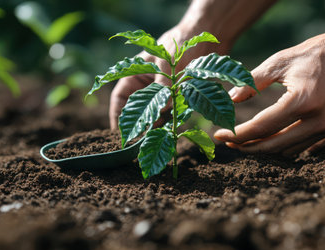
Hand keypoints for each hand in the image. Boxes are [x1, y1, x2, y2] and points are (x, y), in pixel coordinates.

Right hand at [109, 26, 229, 128]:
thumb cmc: (180, 43)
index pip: (120, 99)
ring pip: (155, 113)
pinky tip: (176, 124)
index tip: (121, 136)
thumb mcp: (167, 62)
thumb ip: (162, 87)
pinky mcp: (178, 95)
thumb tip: (160, 110)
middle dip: (141, 124)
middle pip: (138, 110)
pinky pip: (172, 111)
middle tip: (145, 139)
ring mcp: (162, 91)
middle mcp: (146, 85)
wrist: (207, 34)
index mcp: (135, 75)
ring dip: (158, 123)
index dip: (118, 117)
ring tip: (162, 133)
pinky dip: (173, 118)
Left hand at [214, 27, 324, 155]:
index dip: (237, 134)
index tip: (220, 135)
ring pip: (290, 150)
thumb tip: (230, 99)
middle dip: (248, 147)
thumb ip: (253, 81)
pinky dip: (288, 145)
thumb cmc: (320, 51)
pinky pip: (308, 147)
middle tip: (230, 142)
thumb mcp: (282, 61)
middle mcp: (320, 120)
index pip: (261, 127)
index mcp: (303, 101)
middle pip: (274, 146)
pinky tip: (275, 138)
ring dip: (267, 148)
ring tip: (249, 139)